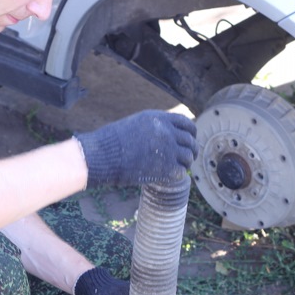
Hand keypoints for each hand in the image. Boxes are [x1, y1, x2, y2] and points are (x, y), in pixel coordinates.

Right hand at [74, 110, 196, 187]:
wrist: (103, 156)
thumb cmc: (113, 142)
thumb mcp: (136, 123)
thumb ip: (155, 126)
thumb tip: (169, 134)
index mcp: (160, 118)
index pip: (187, 124)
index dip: (191, 133)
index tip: (190, 140)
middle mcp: (167, 132)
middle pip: (190, 141)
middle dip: (190, 150)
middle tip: (187, 157)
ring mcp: (168, 150)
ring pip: (188, 157)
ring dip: (185, 163)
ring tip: (178, 167)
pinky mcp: (166, 168)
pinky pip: (181, 172)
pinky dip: (178, 174)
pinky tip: (171, 176)